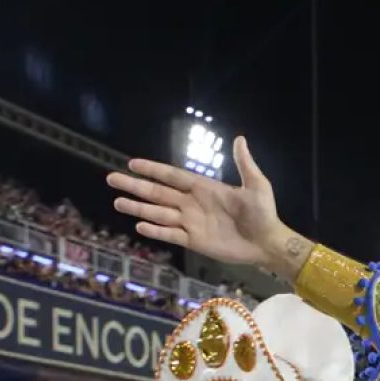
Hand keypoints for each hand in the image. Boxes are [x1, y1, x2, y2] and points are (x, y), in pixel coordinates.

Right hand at [107, 136, 305, 279]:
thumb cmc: (264, 213)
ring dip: (138, 208)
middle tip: (111, 178)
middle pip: (158, 193)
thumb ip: (244, 164)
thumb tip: (239, 138)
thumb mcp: (257, 185)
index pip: (172, 176)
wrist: (268, 242)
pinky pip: (170, 235)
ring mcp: (191, 223)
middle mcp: (192, 204)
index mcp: (204, 188)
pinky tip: (139, 225)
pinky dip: (155, 231)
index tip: (132, 163)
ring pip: (159, 213)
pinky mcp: (194, 241)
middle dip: (135, 186)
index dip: (153, 169)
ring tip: (117, 202)